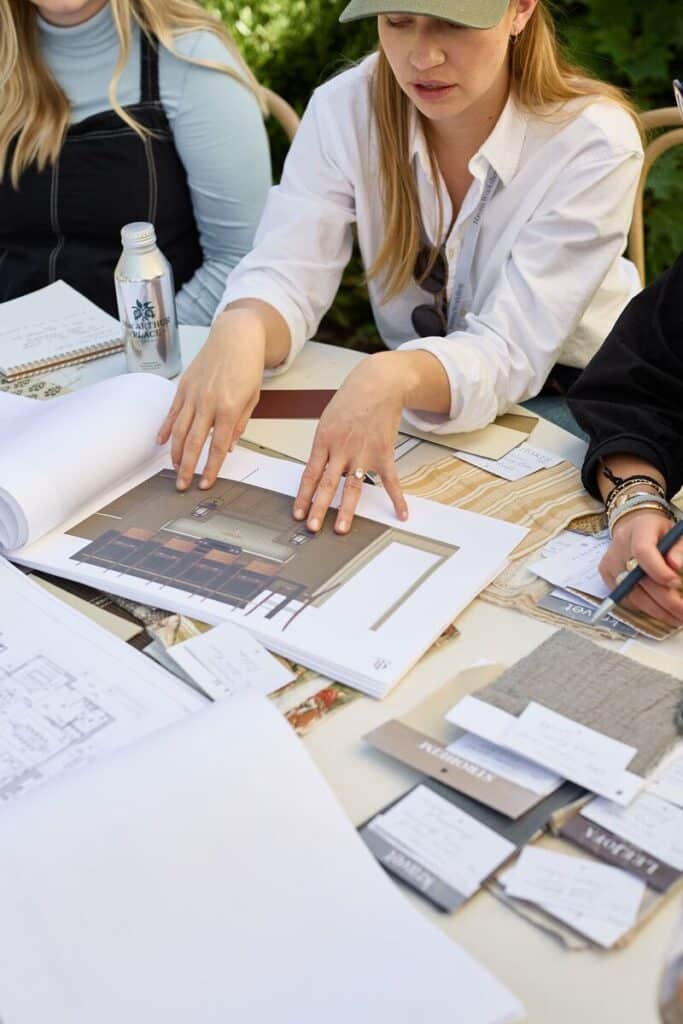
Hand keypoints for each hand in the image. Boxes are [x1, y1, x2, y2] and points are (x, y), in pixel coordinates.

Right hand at [157, 310, 265, 490]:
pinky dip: (166, 428)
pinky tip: (162, 442)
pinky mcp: (184, 387)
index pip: (217, 446)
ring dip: (176, 453)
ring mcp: (193, 394)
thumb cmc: (248, 365)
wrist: (236, 335)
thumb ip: (239, 424)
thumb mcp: (253, 398)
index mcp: (228, 408)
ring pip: (180, 430)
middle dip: (187, 467)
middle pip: (194, 443)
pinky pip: (173, 412)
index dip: (211, 468)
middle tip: (182, 485)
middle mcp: (207, 403)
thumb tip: (229, 447)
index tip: (206, 483)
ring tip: (174, 469)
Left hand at [294, 351, 411, 533]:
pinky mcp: (384, 453)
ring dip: (347, 510)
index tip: (298, 514)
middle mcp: (342, 449)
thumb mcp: (328, 421)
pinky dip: (397, 498)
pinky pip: (391, 481)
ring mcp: (364, 453)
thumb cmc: (352, 400)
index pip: (310, 475)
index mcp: (324, 441)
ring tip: (342, 528)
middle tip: (313, 527)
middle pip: (328, 484)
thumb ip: (324, 447)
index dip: (303, 496)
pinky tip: (401, 513)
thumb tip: (319, 471)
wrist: (378, 384)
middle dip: (319, 508)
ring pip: (353, 487)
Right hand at [599, 510, 682, 624]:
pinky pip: (626, 598)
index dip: (658, 570)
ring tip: (676, 618)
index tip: (676, 583)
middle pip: (638, 579)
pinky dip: (645, 607)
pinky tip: (661, 610)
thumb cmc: (659, 532)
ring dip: (656, 610)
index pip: (642, 551)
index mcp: (638, 530)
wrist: (634, 527)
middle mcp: (619, 546)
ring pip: (632, 594)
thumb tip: (676, 566)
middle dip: (665, 600)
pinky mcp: (605, 574)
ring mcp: (609, 562)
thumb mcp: (675, 534)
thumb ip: (678, 549)